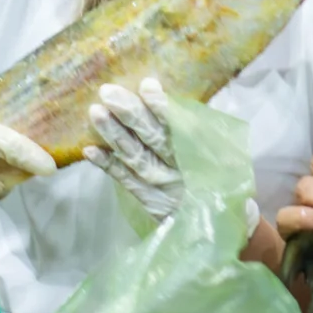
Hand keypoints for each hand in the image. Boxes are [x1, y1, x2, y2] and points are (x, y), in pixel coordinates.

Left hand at [85, 79, 261, 235]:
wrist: (222, 227)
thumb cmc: (223, 180)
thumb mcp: (222, 154)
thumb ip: (201, 130)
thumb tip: (169, 98)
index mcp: (200, 153)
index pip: (179, 127)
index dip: (162, 107)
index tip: (147, 85)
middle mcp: (180, 169)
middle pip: (152, 139)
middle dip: (130, 114)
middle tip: (108, 91)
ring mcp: (161, 186)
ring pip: (134, 157)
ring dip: (114, 135)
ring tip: (95, 112)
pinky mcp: (148, 199)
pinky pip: (125, 180)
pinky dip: (107, 165)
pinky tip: (89, 150)